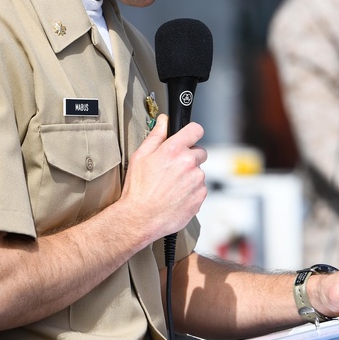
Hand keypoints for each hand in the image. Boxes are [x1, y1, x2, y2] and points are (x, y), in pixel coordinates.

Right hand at [121, 114, 207, 239]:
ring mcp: (197, 180)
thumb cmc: (138, 189)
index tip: (189, 136)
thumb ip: (156, 136)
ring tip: (171, 186)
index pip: (195, 130)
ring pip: (199, 172)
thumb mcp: (140, 157)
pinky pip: (200, 189)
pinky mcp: (200, 196)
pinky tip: (176, 196)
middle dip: (189, 157)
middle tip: (173, 168)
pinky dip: (191, 191)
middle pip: (200, 152)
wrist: (140, 218)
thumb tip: (163, 121)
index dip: (192, 132)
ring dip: (189, 176)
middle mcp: (189, 163)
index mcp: (174, 150)